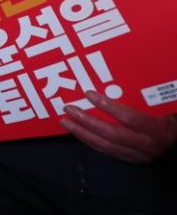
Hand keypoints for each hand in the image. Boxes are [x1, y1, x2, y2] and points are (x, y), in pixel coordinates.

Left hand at [60, 90, 176, 162]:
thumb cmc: (168, 115)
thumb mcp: (163, 104)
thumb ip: (149, 94)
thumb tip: (126, 73)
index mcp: (157, 129)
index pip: (130, 118)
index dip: (109, 106)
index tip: (89, 94)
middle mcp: (147, 145)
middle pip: (113, 134)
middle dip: (88, 121)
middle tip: (69, 109)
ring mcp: (138, 155)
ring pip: (106, 146)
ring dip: (83, 133)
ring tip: (66, 121)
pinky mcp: (130, 159)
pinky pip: (106, 151)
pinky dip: (89, 141)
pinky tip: (77, 131)